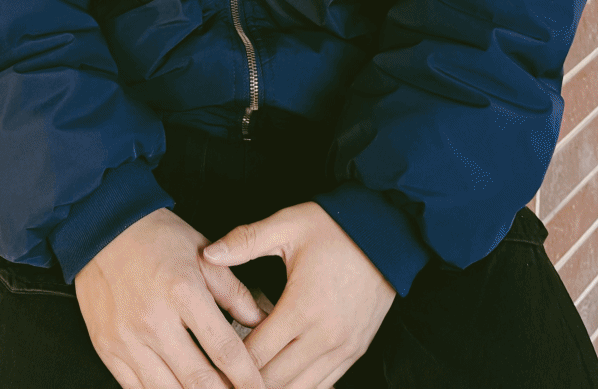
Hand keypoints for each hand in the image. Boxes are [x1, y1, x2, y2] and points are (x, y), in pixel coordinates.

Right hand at [77, 208, 266, 388]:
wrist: (103, 228)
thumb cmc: (156, 238)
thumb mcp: (204, 254)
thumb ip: (234, 292)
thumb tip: (260, 322)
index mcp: (184, 292)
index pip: (225, 350)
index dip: (247, 377)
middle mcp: (154, 320)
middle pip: (199, 380)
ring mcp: (127, 338)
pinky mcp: (107, 348)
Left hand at [204, 203, 395, 388]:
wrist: (389, 233)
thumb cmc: (337, 228)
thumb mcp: (289, 226)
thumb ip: (245, 241)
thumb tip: (208, 253)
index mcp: (302, 307)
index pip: (255, 354)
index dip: (228, 363)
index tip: (211, 362)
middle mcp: (324, 336)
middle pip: (274, 380)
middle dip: (245, 382)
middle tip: (223, 378)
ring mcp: (343, 348)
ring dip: (273, 387)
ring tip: (248, 382)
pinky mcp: (356, 351)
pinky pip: (324, 385)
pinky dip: (300, 387)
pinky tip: (281, 381)